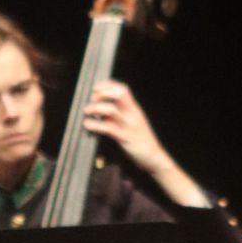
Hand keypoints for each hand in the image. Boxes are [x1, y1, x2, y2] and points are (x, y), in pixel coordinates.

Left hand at [82, 81, 206, 205]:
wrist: (154, 157)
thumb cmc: (141, 141)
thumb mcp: (131, 123)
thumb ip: (118, 117)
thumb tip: (102, 113)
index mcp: (134, 109)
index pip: (123, 89)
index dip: (108, 86)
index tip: (96, 89)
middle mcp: (133, 114)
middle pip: (119, 94)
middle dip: (103, 93)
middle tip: (92, 100)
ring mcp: (129, 125)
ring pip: (111, 109)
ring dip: (95, 108)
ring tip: (87, 112)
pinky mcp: (125, 138)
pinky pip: (108, 128)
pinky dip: (95, 125)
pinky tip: (88, 125)